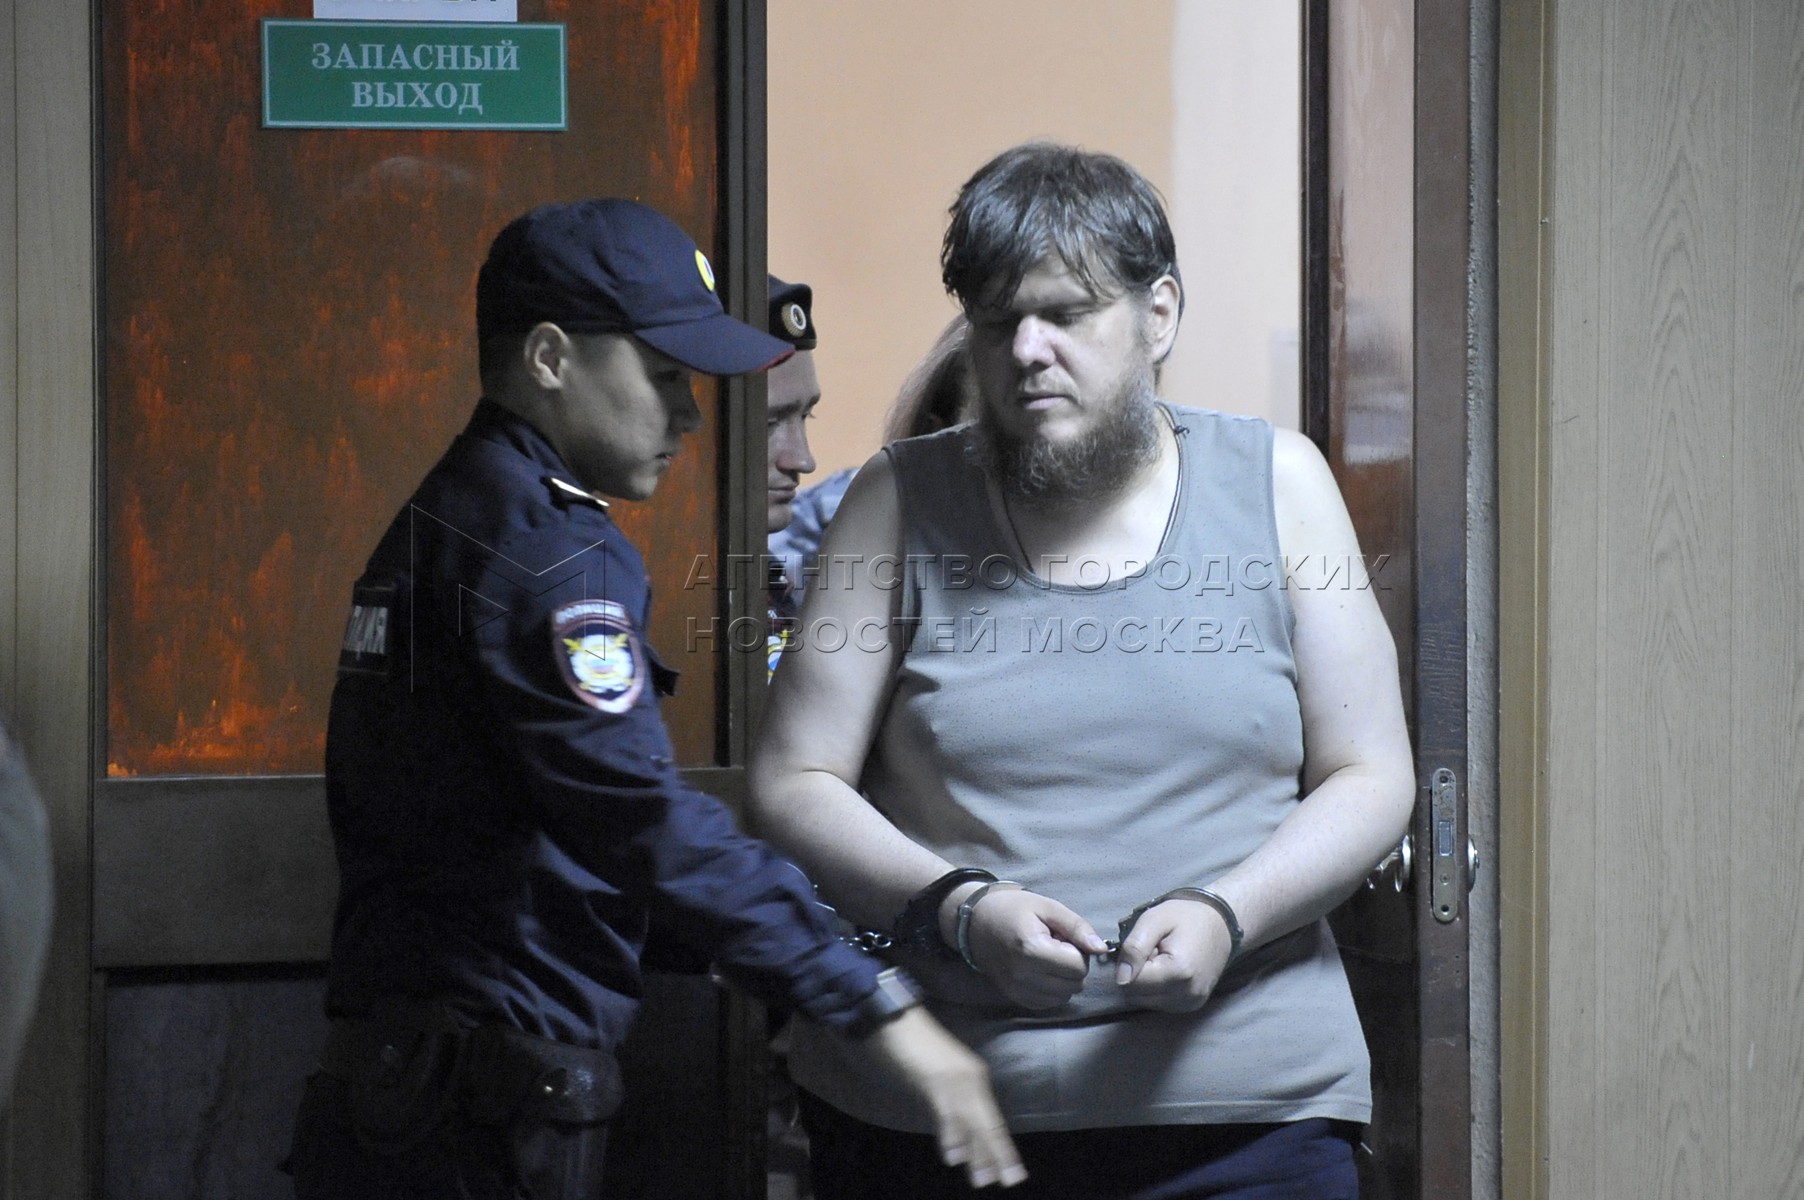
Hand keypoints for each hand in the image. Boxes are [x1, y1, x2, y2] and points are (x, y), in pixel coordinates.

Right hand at [863, 1008, 1026, 1188]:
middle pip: (989, 1124)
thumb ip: (948, 1102)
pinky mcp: (935, 1078)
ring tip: (984, 1180)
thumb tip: (956, 1135)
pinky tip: (953, 1156)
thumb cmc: (913, 1044)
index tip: (1012, 1173)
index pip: (992, 1120)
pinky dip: (951, 1134)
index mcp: (974, 1078)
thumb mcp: (937, 1077)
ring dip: (978, 1152)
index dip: (1002, 1148)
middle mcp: (971, 1079)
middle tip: (1010, 1181)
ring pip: (971, 1122)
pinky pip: (946, 1111)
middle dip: (999, 1155)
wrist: (895, 1015)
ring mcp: (954, 1078)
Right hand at [948, 887, 1109, 1009]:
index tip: (1062, 937)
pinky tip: (1041, 970)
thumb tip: (1100, 949)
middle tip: (1055, 946)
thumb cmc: (1012, 909)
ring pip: (1064, 996)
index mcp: (1032, 950)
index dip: (1078, 950)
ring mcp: (1017, 990)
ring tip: (1047, 957)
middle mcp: (1023, 976)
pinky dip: (1053, 989)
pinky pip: (1050, 1003)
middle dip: (1073, 965)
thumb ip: (1076, 927)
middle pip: (1074, 983)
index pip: (1078, 966)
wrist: (975, 922)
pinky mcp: (1016, 998)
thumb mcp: (1047, 907)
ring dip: (1064, 978)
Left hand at [1112, 898, 1232, 1011]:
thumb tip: (1121, 978)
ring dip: (1146, 982)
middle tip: (1153, 952)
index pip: (1131, 983)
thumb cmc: (1187, 917)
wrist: (1221, 924)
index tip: (1146, 947)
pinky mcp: (1192, 1005)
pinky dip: (1157, 988)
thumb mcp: (1154, 919)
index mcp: (1179, 972)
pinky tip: (1168, 970)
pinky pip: (1160, 1002)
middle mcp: (1187, 994)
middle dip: (1137, 974)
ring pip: (1146, 1002)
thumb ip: (1134, 947)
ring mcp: (1191, 1003)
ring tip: (1162, 959)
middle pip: (1137, 995)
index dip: (1130, 964)